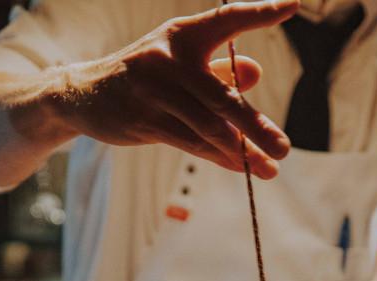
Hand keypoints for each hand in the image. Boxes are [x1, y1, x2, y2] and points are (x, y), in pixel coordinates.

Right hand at [55, 0, 296, 178]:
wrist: (85, 93)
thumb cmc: (144, 75)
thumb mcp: (179, 61)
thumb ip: (218, 68)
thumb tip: (256, 73)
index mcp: (182, 35)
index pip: (226, 19)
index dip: (258, 13)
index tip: (292, 5)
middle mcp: (169, 60)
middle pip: (222, 97)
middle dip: (256, 126)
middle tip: (285, 148)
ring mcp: (154, 92)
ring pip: (208, 128)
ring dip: (241, 153)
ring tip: (269, 169)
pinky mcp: (144, 121)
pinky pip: (190, 144)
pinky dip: (218, 157)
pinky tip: (240, 167)